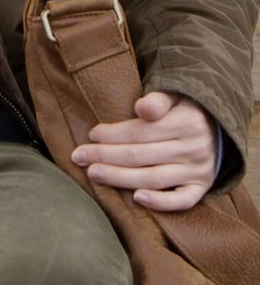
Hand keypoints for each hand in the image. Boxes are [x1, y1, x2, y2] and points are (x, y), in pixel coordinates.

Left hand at [70, 91, 216, 210]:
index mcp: (186, 122)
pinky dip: (160, 203)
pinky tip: (136, 199)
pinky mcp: (200, 188)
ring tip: (94, 174)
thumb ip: (158, 99)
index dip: (114, 134)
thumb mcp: (175, 95)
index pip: (142, 132)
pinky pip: (182, 201)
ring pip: (154, 178)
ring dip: (120, 178)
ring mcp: (198, 171)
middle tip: (79, 156)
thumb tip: (142, 107)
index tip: (91, 134)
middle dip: (106, 156)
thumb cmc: (184, 109)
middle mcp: (193, 148)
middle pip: (142, 156)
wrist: (218, 128)